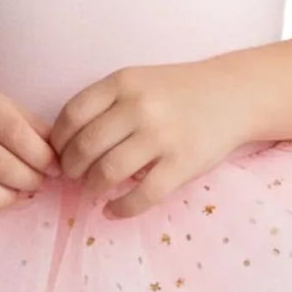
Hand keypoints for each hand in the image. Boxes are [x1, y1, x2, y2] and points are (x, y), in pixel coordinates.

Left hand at [48, 60, 248, 219]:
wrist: (232, 95)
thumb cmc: (177, 90)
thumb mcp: (137, 80)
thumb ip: (105, 103)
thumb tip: (63, 143)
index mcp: (123, 82)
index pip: (72, 115)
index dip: (58, 140)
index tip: (58, 152)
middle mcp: (140, 107)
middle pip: (85, 147)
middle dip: (71, 168)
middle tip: (73, 176)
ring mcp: (162, 136)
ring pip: (108, 172)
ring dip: (92, 188)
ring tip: (93, 189)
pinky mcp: (182, 164)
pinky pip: (142, 196)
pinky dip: (120, 209)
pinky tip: (112, 211)